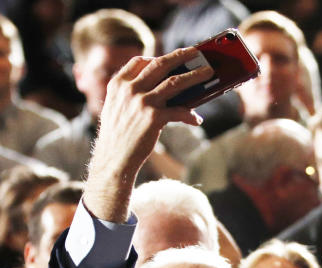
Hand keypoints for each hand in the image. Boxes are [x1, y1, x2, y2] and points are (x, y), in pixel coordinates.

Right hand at [84, 48, 212, 223]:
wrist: (114, 160)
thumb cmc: (118, 137)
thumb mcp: (116, 109)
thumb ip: (130, 94)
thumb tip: (162, 88)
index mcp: (118, 85)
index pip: (138, 62)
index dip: (155, 58)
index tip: (169, 57)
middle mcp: (130, 90)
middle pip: (160, 65)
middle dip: (181, 56)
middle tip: (195, 53)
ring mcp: (142, 102)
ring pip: (175, 82)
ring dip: (195, 76)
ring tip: (208, 73)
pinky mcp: (154, 118)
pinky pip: (179, 111)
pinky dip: (190, 115)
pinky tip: (196, 119)